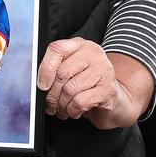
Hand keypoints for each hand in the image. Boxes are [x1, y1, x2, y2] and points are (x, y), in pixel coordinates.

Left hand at [37, 39, 151, 128]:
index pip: (57, 48)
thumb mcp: (73, 70)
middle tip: (49, 104)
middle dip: (52, 94)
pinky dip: (73, 110)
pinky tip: (75, 111)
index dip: (45, 68)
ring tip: (62, 109)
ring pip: (70, 89)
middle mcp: (93, 53)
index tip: (40, 85)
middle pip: (62, 72)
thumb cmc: (89, 85)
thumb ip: (57, 68)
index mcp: (80, 45)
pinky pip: (80, 101)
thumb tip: (38, 81)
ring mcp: (103, 70)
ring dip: (62, 105)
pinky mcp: (108, 89)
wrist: (117, 100)